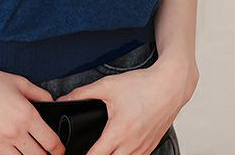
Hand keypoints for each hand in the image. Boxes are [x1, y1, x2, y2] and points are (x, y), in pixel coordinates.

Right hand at [0, 60, 66, 154]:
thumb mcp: (19, 81)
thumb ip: (40, 94)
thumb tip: (53, 105)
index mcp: (26, 115)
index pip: (52, 143)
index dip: (59, 150)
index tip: (58, 151)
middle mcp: (14, 132)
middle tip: (42, 151)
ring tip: (23, 150)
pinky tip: (4, 152)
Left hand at [53, 59, 192, 154]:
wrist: (170, 86)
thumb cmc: (142, 86)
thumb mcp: (107, 86)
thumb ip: (83, 93)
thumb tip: (64, 99)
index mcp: (118, 133)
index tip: (72, 153)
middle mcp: (132, 145)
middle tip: (88, 149)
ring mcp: (143, 148)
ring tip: (104, 148)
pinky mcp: (152, 146)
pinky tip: (120, 147)